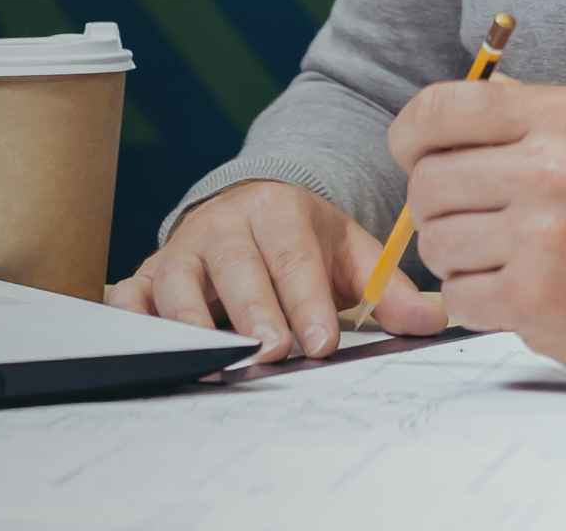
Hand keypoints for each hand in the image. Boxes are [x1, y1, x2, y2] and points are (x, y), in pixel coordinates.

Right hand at [105, 179, 450, 360]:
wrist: (252, 206)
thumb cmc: (304, 242)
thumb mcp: (351, 253)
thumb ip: (391, 290)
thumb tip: (435, 320)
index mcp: (277, 209)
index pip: (292, 258)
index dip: (307, 301)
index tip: (321, 343)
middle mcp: (222, 224)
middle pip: (234, 269)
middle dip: (253, 313)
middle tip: (271, 352)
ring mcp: (180, 249)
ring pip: (178, 283)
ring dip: (192, 322)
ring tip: (213, 359)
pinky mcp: (150, 274)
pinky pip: (130, 295)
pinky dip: (132, 316)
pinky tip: (145, 343)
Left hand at [388, 78, 565, 383]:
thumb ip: (520, 113)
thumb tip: (437, 111)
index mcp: (564, 116)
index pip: (441, 109)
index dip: (409, 134)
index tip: (410, 153)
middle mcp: (554, 169)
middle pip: (427, 183)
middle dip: (434, 207)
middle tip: (471, 219)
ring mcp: (545, 236)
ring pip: (436, 243)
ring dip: (454, 257)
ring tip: (499, 256)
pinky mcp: (538, 298)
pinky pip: (458, 296)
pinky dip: (475, 299)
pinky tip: (513, 292)